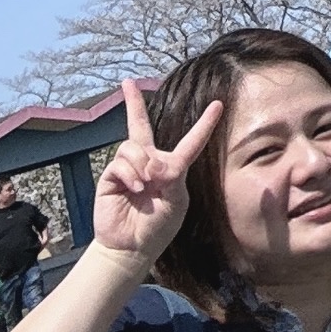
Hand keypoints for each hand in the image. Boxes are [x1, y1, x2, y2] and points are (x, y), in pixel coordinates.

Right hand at [91, 79, 222, 266]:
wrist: (131, 247)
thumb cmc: (159, 227)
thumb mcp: (176, 202)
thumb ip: (171, 176)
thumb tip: (151, 162)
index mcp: (172, 167)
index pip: (191, 141)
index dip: (205, 124)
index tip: (218, 104)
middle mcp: (149, 162)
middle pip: (140, 125)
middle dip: (133, 103)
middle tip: (127, 83)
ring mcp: (129, 168)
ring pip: (134, 145)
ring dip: (142, 163)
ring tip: (145, 184)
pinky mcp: (112, 176)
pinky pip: (120, 162)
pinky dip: (130, 173)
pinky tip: (134, 187)